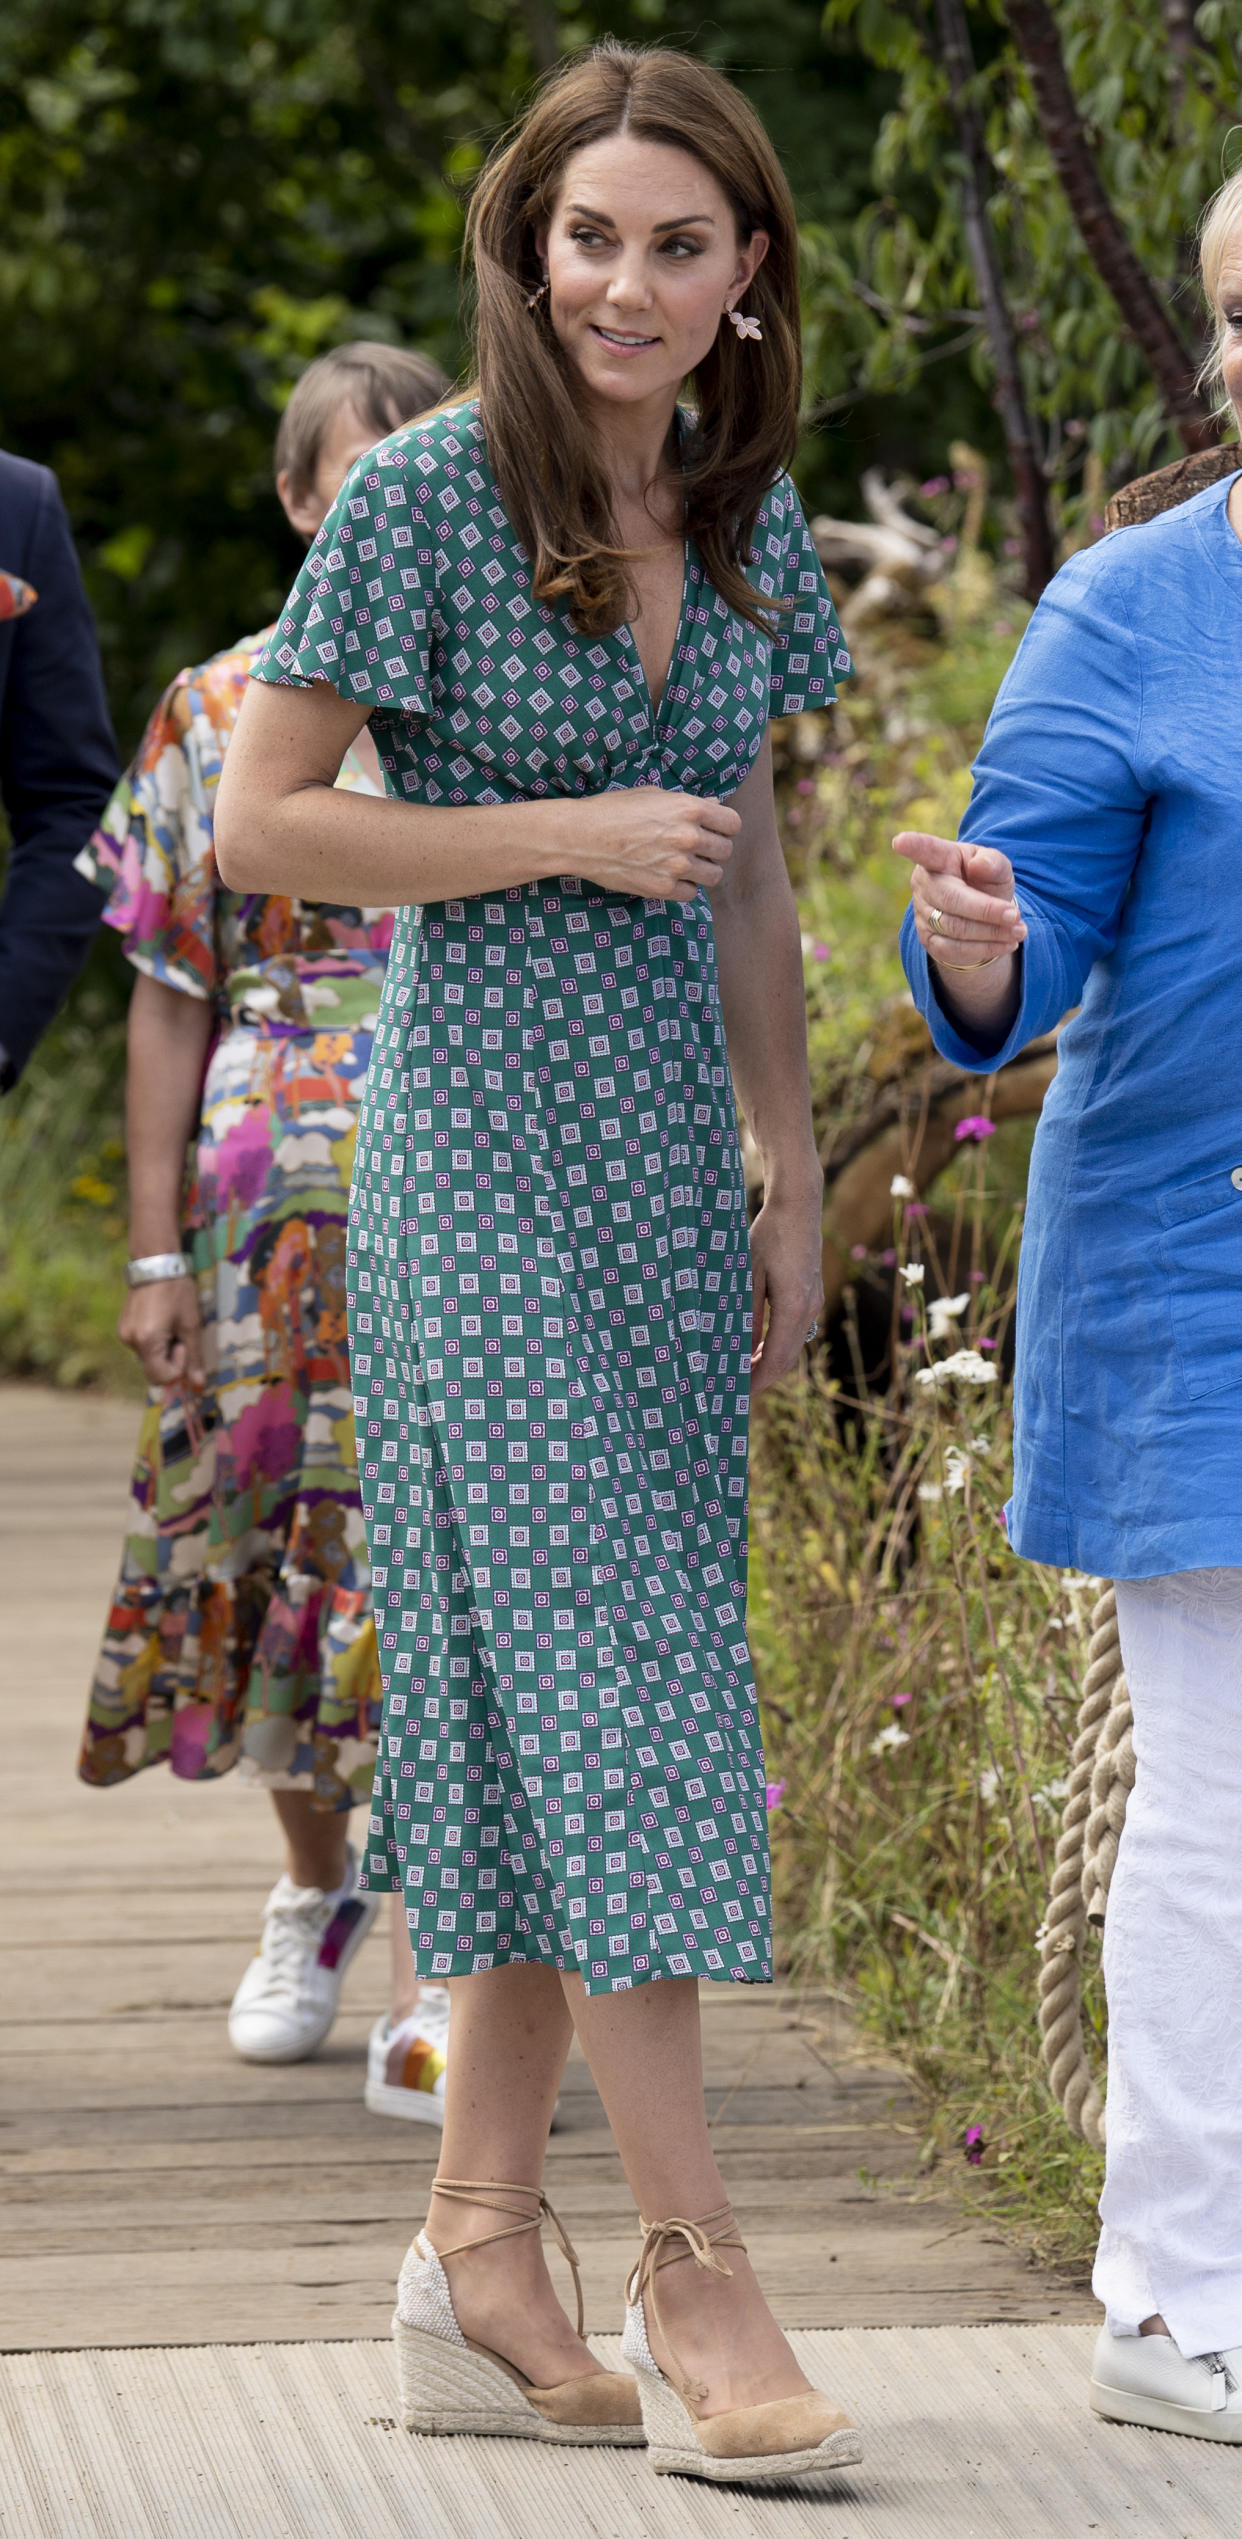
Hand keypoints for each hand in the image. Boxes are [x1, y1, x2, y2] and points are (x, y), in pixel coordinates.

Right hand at [119, 1274, 206, 1390]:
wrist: (157, 1263)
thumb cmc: (178, 1292)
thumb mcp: (191, 1324)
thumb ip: (194, 1356)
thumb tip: (198, 1384)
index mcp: (146, 1342)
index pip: (159, 1377)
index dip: (177, 1367)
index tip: (183, 1343)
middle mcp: (129, 1341)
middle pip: (153, 1367)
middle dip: (170, 1357)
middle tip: (179, 1333)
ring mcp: (123, 1333)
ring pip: (148, 1356)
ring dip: (162, 1348)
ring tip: (170, 1324)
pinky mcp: (123, 1326)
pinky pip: (141, 1344)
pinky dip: (154, 1340)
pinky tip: (161, 1320)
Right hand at [573, 788, 739, 901]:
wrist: (581, 836)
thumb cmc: (614, 810)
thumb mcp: (653, 795)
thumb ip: (687, 803)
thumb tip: (714, 806)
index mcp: (689, 808)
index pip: (732, 824)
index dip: (725, 827)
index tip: (715, 830)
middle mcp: (687, 837)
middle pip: (725, 851)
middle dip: (714, 849)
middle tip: (697, 848)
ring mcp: (676, 865)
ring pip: (713, 876)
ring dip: (703, 871)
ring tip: (685, 864)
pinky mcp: (662, 888)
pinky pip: (692, 894)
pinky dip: (685, 887)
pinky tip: (670, 877)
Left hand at [749, 1174, 823, 1400]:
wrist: (799, 1206)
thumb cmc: (768, 1235)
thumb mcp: (747, 1275)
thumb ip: (744, 1314)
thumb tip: (738, 1350)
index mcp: (793, 1307)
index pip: (776, 1359)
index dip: (757, 1380)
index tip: (735, 1393)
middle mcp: (810, 1309)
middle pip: (787, 1358)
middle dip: (762, 1376)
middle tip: (733, 1388)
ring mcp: (814, 1302)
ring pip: (792, 1346)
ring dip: (769, 1361)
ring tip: (739, 1370)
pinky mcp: (812, 1294)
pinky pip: (795, 1330)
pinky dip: (776, 1344)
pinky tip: (755, 1346)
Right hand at [893, 829, 1025, 970]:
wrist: (980, 916)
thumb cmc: (985, 882)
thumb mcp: (997, 868)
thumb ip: (994, 862)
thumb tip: (980, 866)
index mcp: (940, 858)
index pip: (926, 850)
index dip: (913, 845)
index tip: (900, 841)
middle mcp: (924, 884)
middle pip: (952, 899)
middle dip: (986, 910)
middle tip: (1015, 915)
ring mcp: (922, 914)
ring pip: (955, 928)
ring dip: (991, 932)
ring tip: (1019, 931)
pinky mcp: (928, 940)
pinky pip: (955, 949)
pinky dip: (985, 948)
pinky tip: (1006, 943)